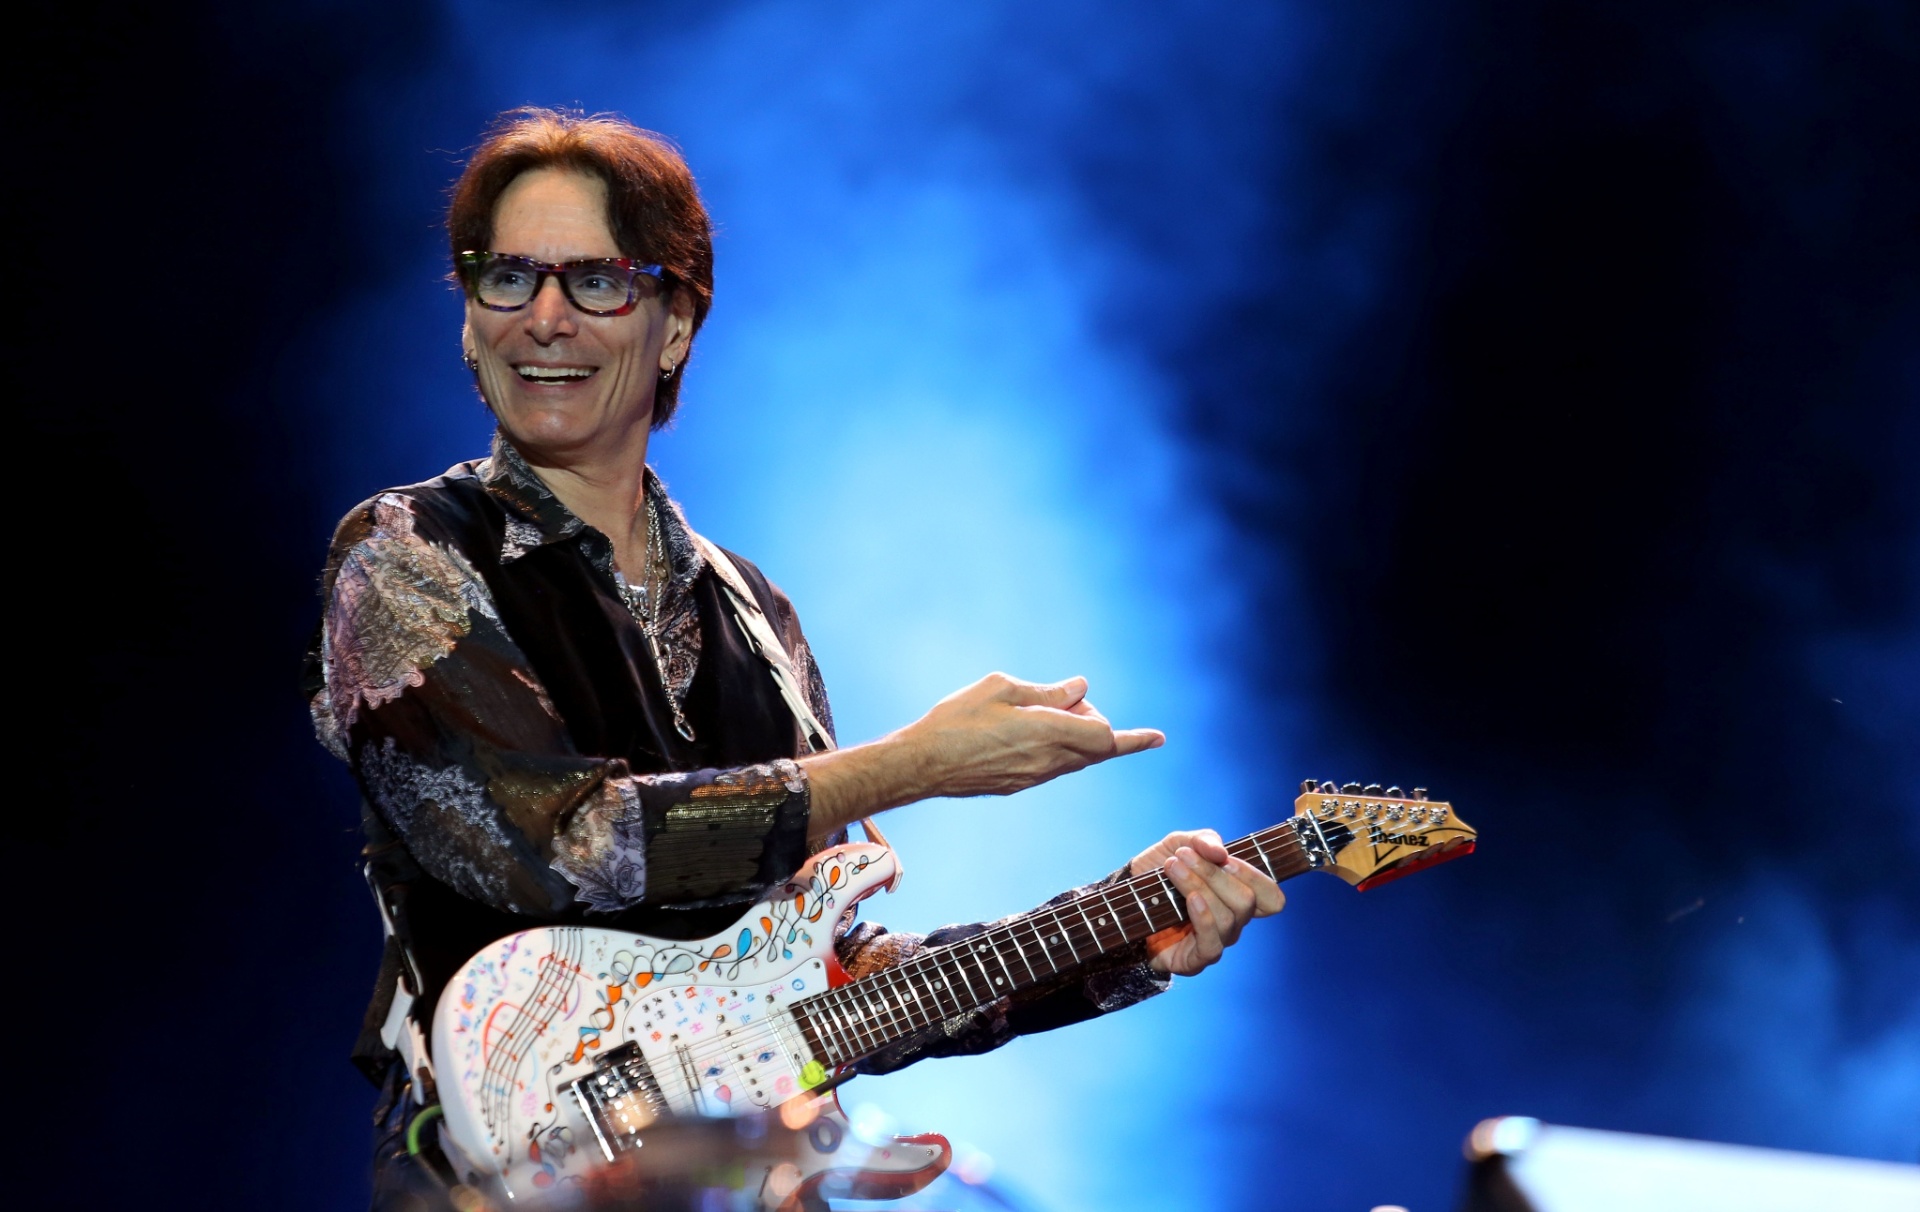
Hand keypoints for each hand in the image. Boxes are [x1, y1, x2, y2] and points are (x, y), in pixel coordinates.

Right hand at [900, 673, 1163, 797]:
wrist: (923, 764)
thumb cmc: (957, 718)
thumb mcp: (1001, 687)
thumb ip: (1046, 691)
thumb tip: (1081, 688)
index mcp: (1047, 731)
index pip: (1106, 738)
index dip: (1131, 736)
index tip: (1158, 738)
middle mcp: (1048, 760)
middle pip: (1096, 748)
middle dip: (1093, 722)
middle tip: (1066, 700)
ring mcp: (1034, 778)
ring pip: (1076, 760)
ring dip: (1075, 736)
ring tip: (1041, 712)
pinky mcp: (1019, 786)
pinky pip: (1054, 767)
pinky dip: (1055, 748)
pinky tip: (1024, 732)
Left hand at [1129, 830, 1282, 976]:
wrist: (1122, 900)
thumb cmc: (1157, 874)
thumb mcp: (1178, 845)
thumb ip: (1202, 840)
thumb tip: (1220, 852)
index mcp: (1236, 897)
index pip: (1271, 897)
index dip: (1256, 876)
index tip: (1225, 858)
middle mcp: (1232, 922)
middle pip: (1247, 902)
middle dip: (1214, 873)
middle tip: (1183, 856)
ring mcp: (1216, 942)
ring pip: (1228, 917)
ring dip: (1199, 886)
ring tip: (1172, 868)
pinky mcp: (1195, 960)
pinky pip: (1212, 943)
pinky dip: (1204, 917)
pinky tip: (1190, 899)